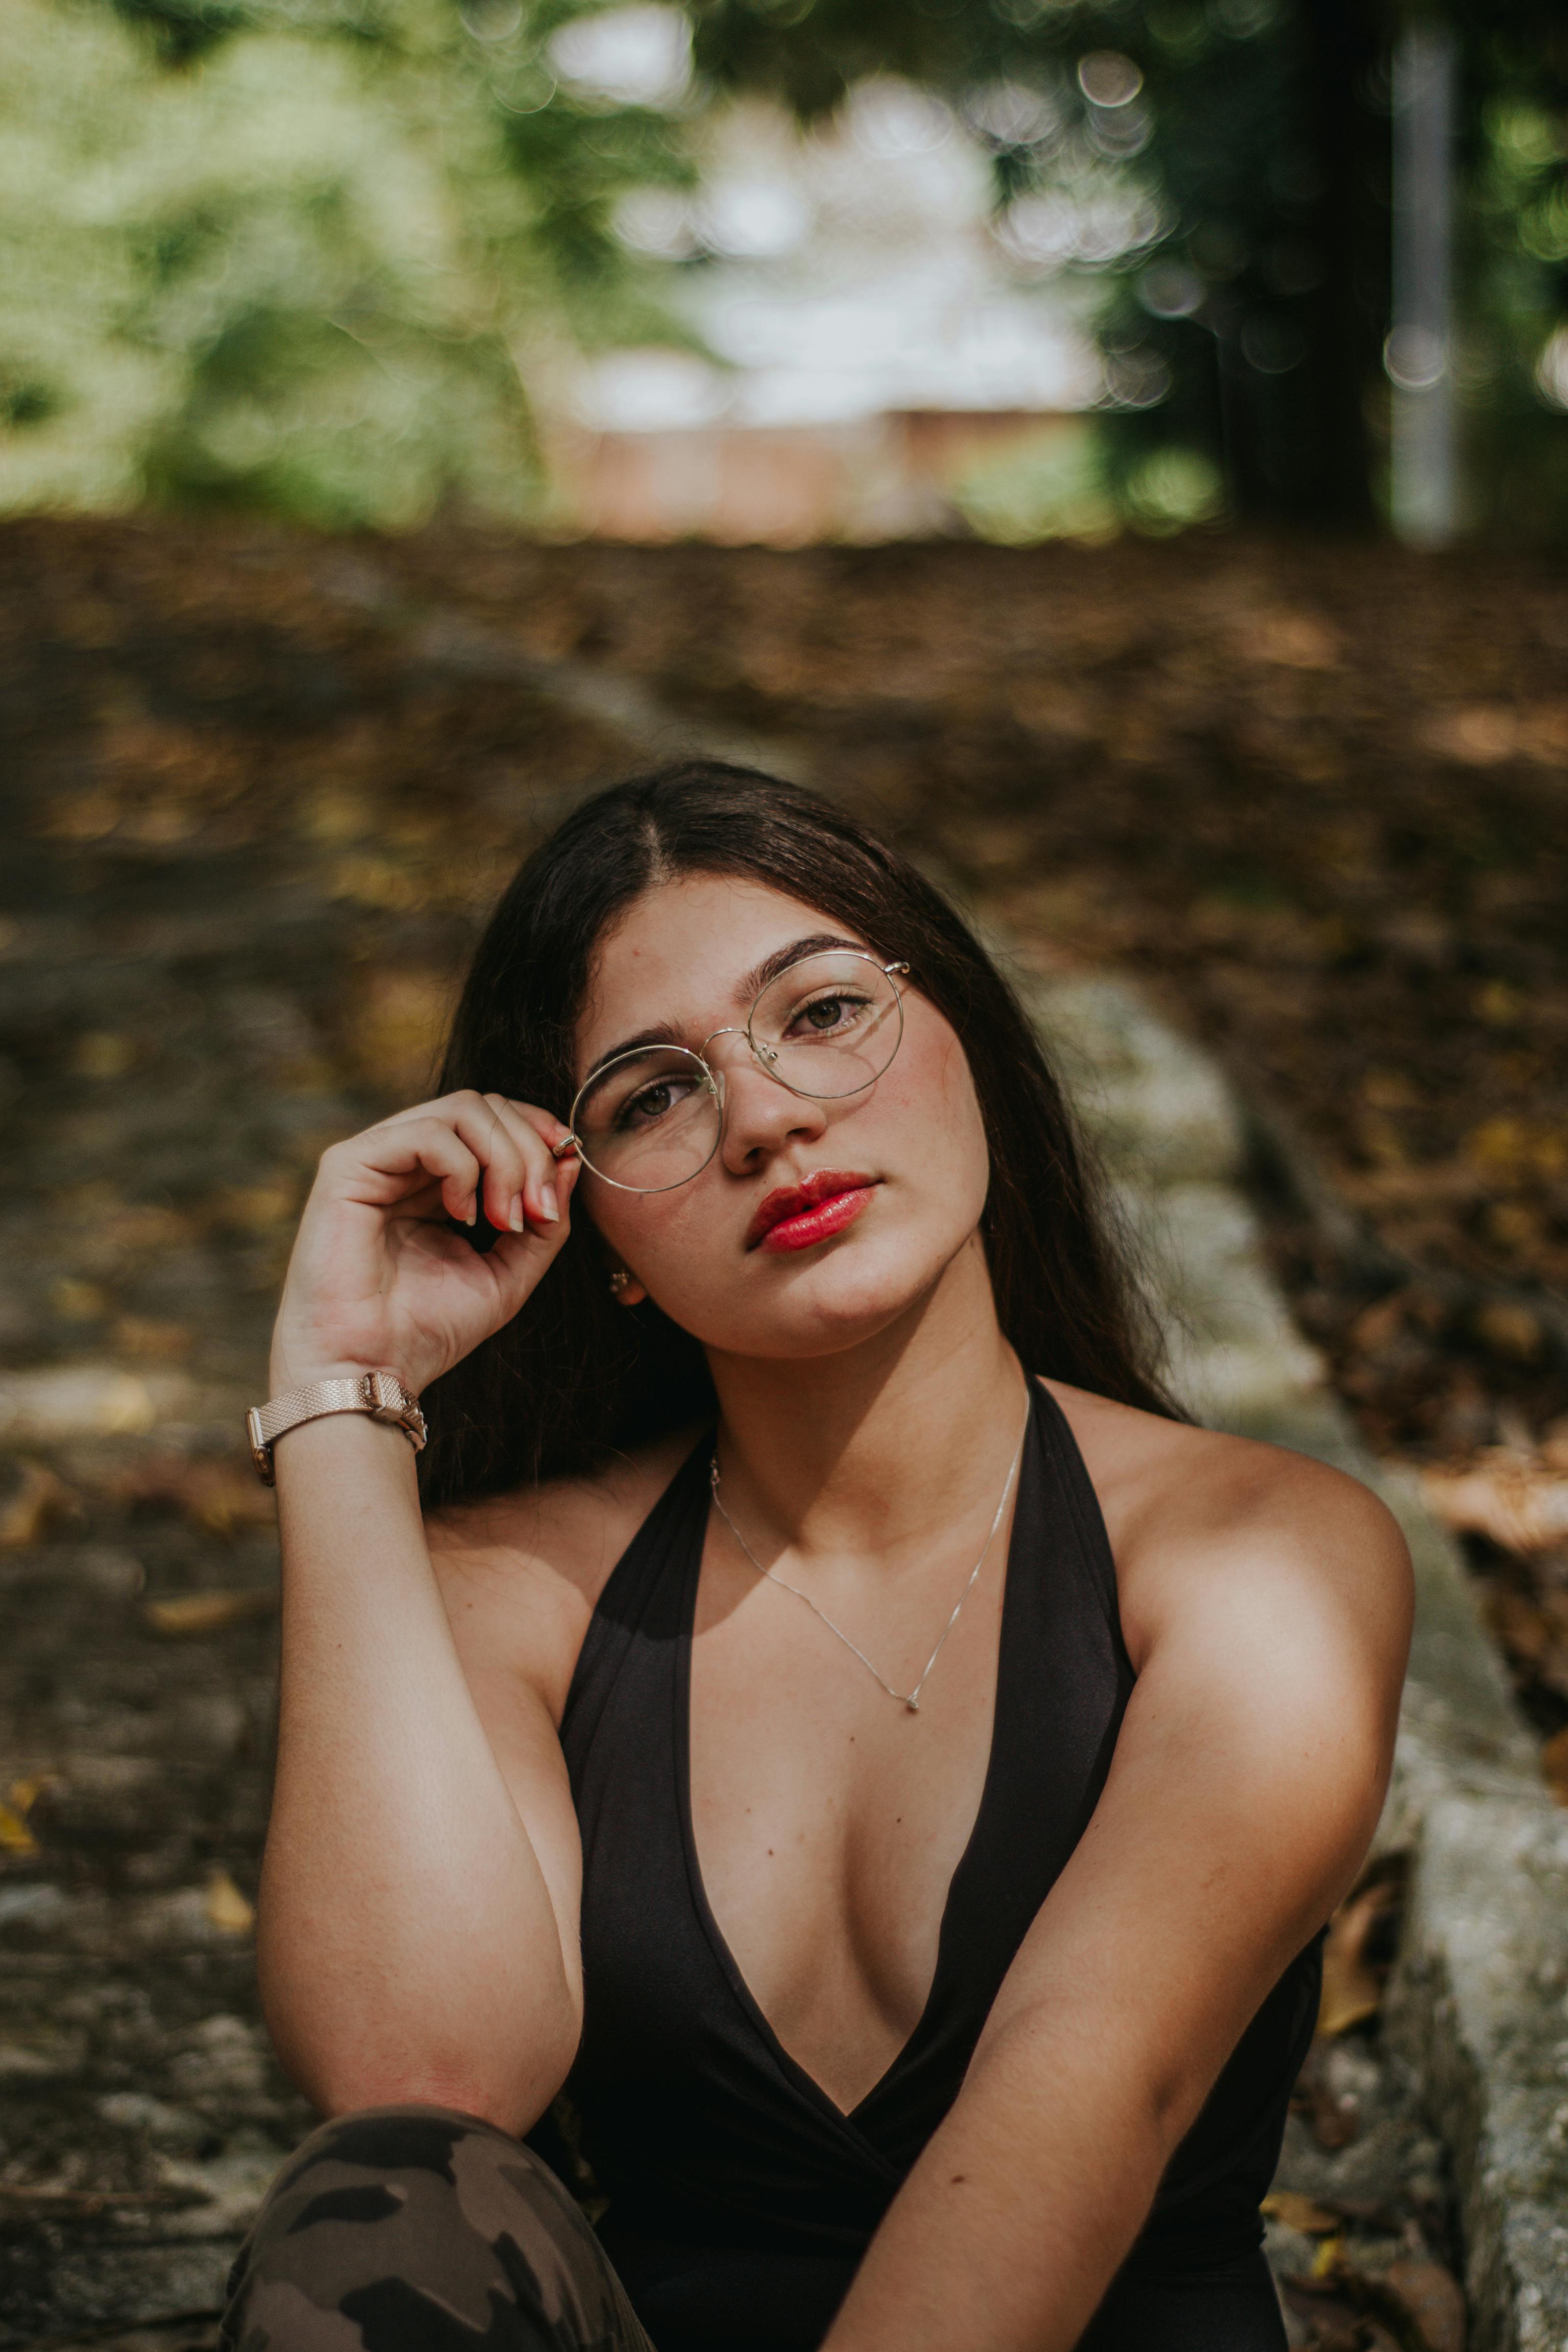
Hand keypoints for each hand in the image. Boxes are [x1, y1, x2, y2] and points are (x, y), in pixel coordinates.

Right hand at [269, 1091, 582, 1397]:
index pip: (496, 1120)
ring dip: (505, 1159)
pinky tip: (462, 1215)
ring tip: (504, 1218)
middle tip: (537, 1211)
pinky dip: (463, 1167)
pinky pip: (426, 1131)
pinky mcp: (348, 1165)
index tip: (568, 1168)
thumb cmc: (427, 1331)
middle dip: (530, 1151)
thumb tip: (570, 1158)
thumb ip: (544, 1220)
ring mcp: (376, 1158)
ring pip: (463, 1108)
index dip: (539, 1133)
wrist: (369, 1371)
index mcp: (437, 1181)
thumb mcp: (509, 1272)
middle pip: (486, 1106)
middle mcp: (405, 1161)